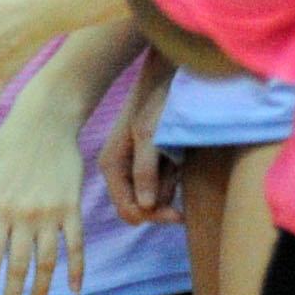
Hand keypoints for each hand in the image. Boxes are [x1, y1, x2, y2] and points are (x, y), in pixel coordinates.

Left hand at [0, 96, 85, 294]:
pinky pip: (75, 246)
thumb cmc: (8, 144)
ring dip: (41, 291)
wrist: (47, 118)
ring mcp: (51, 213)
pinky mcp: (73, 208)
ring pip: (47, 263)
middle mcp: (23, 216)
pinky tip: (74, 288)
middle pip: (18, 268)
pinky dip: (76, 269)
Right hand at [98, 54, 183, 226]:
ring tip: (178, 163)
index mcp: (112, 166)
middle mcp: (121, 170)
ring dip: (170, 188)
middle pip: (140, 208)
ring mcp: (137, 167)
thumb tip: (145, 206)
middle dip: (162, 203)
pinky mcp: (152, 163)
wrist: (169, 78)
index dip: (150, 216)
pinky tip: (179, 161)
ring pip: (155, 198)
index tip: (176, 214)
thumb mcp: (149, 136)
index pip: (127, 209)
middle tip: (183, 189)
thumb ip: (145, 171)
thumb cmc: (156, 102)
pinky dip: (174, 178)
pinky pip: (163, 185)